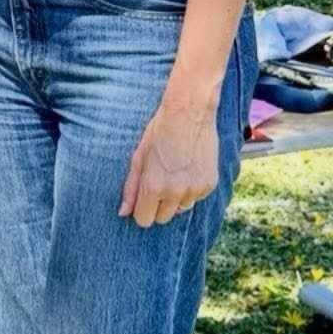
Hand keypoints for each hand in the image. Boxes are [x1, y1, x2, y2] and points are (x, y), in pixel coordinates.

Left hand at [120, 102, 218, 227]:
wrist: (189, 114)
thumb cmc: (159, 132)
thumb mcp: (139, 157)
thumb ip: (131, 187)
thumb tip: (123, 212)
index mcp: (153, 186)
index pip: (144, 220)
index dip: (142, 210)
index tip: (144, 199)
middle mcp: (175, 192)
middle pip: (162, 218)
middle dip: (158, 206)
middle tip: (159, 183)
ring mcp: (194, 189)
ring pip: (180, 209)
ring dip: (176, 198)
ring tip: (175, 173)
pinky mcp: (209, 184)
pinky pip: (196, 198)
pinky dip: (191, 189)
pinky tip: (188, 168)